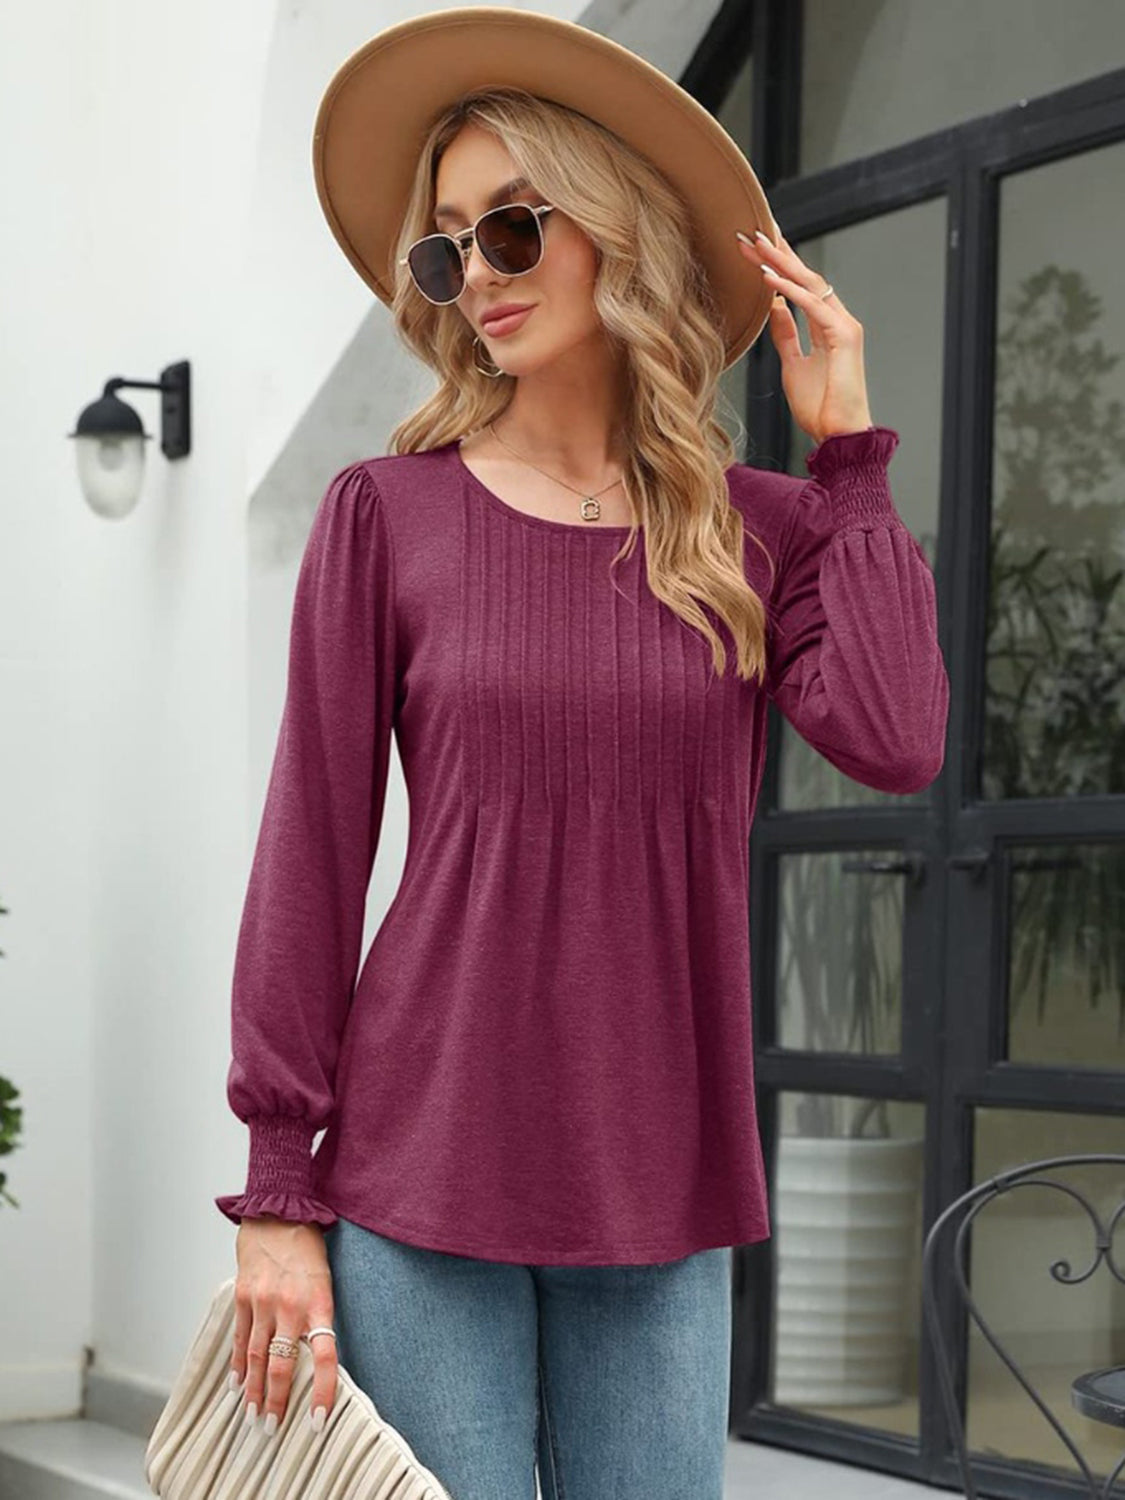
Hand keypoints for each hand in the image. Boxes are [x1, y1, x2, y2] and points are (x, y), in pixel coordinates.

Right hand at [231, 1216, 338, 1436]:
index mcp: (318, 1301)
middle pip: (281, 1364)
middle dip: (276, 1401)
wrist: (279, 1211)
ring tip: (251, 1416)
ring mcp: (263, 1300)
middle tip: (272, 1428)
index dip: (322, 1391)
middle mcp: (290, 1304)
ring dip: (253, 1390)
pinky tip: (235, 1383)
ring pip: (255, 1356)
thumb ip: (319, 1317)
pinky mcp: (243, 1295)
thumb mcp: (325, 1280)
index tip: (318, 1420)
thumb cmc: (308, 1248)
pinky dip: (236, 1363)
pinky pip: (239, 1337)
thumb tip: (316, 1359)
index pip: (325, 1356)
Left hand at [737, 226, 873, 443]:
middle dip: (777, 252)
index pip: (800, 284)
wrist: (839, 436)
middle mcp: (837, 319)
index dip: (778, 263)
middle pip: (804, 276)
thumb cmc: (821, 408)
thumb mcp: (793, 365)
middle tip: (750, 230)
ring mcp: (844, 325)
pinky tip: (768, 278)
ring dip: (781, 262)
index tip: (754, 245)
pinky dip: (790, 291)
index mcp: (826, 324)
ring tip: (756, 244)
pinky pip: (813, 307)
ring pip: (810, 283)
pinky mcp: (845, 337)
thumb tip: (774, 308)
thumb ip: (786, 335)